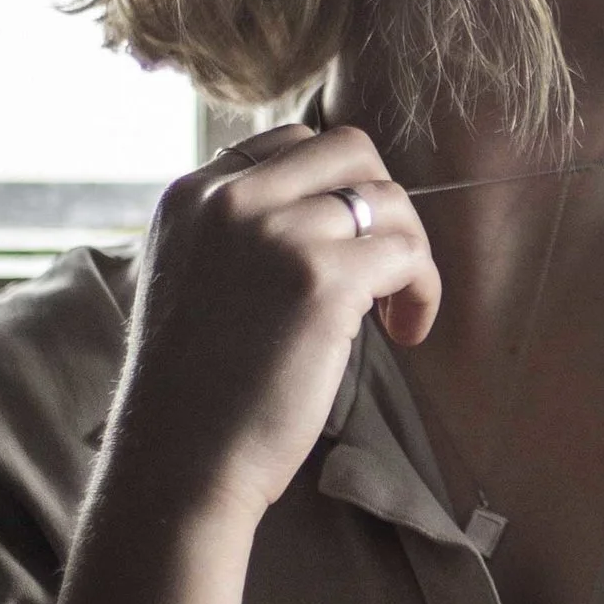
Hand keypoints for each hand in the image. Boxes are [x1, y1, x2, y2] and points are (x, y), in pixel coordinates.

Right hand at [105, 125, 440, 529]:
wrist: (181, 460)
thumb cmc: (195, 389)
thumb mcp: (193, 277)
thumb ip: (242, 232)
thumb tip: (331, 206)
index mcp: (192, 194)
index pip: (291, 144)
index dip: (333, 190)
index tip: (344, 246)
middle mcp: (231, 199)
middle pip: (349, 149)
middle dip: (382, 203)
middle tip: (382, 267)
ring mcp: (277, 233)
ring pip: (389, 199)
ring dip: (410, 252)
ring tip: (394, 312)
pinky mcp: (322, 278)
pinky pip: (408, 254)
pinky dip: (422, 291)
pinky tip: (405, 332)